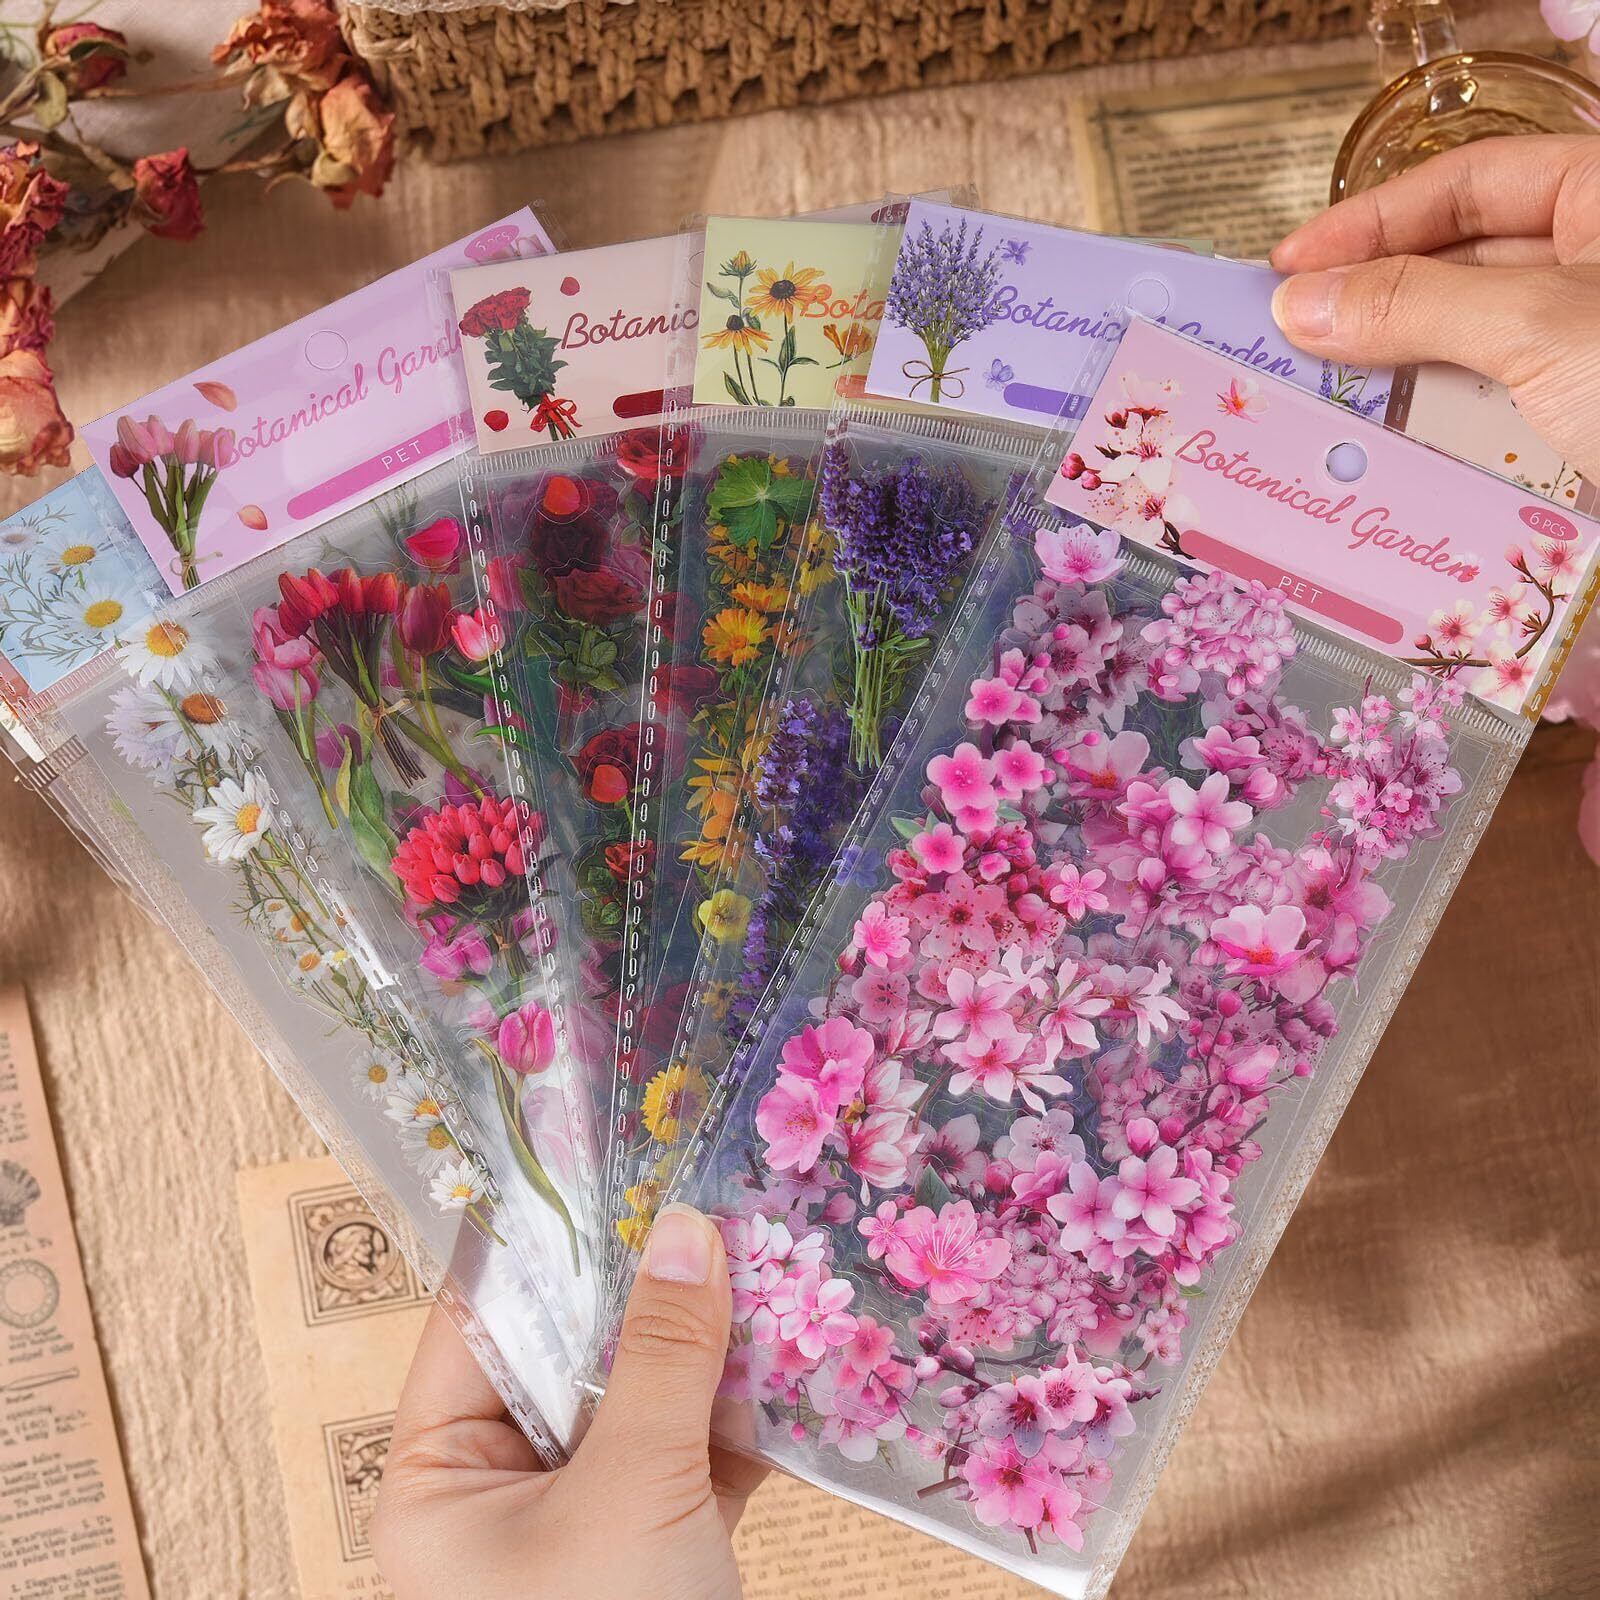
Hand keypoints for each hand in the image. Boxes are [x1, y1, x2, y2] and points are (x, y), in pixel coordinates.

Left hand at [371, 1204, 765, 1599]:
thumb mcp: (632, 1489)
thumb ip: (662, 1356)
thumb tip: (686, 1228)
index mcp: (443, 1485)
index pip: (479, 1326)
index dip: (541, 1247)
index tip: (600, 1167)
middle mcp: (504, 1493)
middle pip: (571, 1352)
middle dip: (645, 1287)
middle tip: (704, 1205)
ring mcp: (585, 1515)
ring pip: (641, 1393)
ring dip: (705, 1338)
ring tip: (758, 1252)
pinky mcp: (659, 1536)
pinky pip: (693, 1444)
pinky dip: (740, 1402)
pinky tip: (789, 1334)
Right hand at [1269, 134, 1599, 481]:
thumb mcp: (1543, 328)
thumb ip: (1418, 305)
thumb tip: (1304, 302)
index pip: (1472, 183)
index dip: (1373, 220)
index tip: (1290, 268)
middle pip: (1462, 264)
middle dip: (1376, 302)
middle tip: (1289, 341)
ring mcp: (1592, 351)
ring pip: (1471, 346)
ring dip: (1397, 376)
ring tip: (1325, 399)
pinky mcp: (1582, 423)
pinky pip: (1491, 412)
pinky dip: (1437, 431)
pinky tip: (1389, 451)